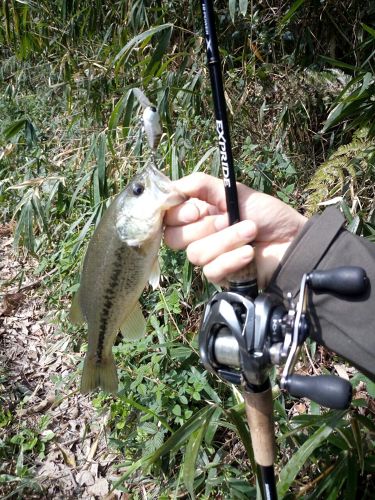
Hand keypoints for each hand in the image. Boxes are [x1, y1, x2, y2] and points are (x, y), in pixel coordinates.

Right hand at [164, 173, 306, 288]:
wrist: (293, 242)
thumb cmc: (268, 215)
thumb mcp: (235, 192)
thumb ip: (201, 185)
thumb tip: (171, 186)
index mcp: (200, 213)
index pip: (168, 216)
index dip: (176, 214)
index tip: (195, 210)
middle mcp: (200, 234)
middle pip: (174, 237)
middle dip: (204, 227)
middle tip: (228, 219)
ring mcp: (210, 256)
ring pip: (196, 253)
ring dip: (225, 240)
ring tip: (250, 232)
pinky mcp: (221, 276)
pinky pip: (212, 270)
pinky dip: (232, 259)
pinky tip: (249, 254)